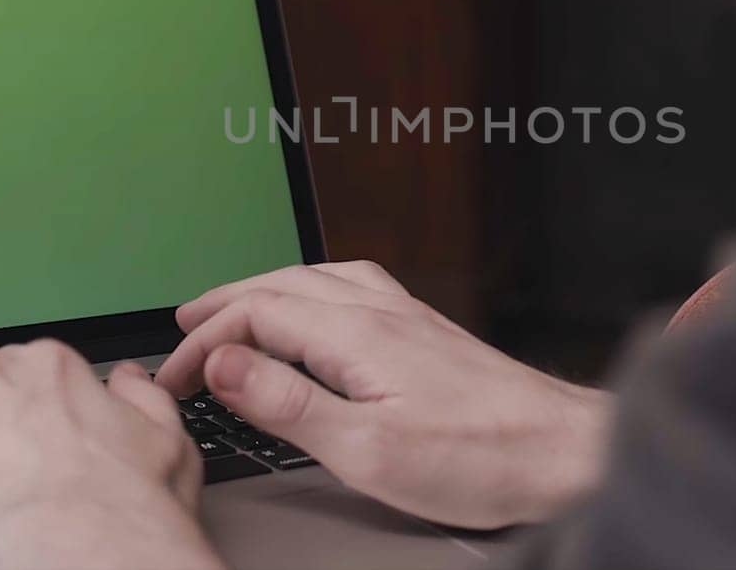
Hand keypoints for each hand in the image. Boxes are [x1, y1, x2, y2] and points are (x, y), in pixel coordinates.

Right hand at [154, 261, 612, 528]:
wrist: (562, 449)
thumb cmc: (479, 455)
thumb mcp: (365, 447)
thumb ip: (289, 403)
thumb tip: (225, 365)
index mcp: (356, 333)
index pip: (256, 314)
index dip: (204, 342)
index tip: (174, 377)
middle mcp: (381, 311)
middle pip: (282, 284)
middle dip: (225, 303)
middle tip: (184, 328)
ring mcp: (409, 316)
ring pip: (318, 279)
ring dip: (267, 290)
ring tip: (236, 308)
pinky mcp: (429, 331)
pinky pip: (353, 286)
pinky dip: (312, 290)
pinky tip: (320, 308)